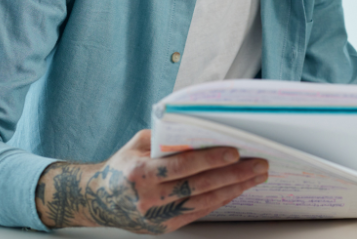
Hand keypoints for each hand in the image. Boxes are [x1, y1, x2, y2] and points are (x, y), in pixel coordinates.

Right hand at [35, 129, 268, 233]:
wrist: (96, 200)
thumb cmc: (122, 166)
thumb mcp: (138, 145)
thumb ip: (166, 138)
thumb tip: (202, 128)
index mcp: (139, 173)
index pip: (182, 165)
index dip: (210, 159)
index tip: (235, 151)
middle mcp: (148, 198)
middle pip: (200, 185)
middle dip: (234, 174)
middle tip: (260, 163)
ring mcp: (156, 216)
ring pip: (205, 201)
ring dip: (235, 188)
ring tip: (257, 176)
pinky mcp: (164, 228)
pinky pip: (200, 212)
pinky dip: (221, 199)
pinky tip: (237, 189)